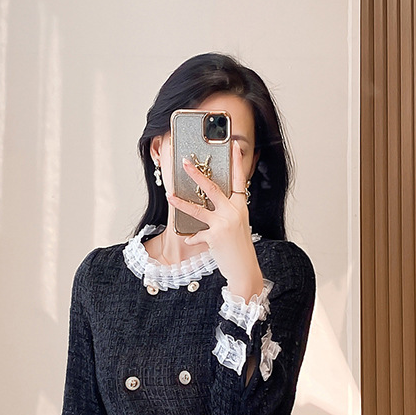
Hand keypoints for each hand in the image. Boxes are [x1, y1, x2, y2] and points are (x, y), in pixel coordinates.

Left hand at [166, 140, 264, 300]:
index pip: (239, 179)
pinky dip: (193, 237)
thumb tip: (210, 204)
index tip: (233, 145)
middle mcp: (233, 212)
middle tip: (185, 163)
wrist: (244, 269)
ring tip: (170, 195)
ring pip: (198, 209)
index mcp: (240, 207)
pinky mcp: (214, 237)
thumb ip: (227, 212)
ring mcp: (223, 224)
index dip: (237, 161)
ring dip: (181, 202)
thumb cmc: (240, 247)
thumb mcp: (238, 225)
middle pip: (212, 188)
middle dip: (197, 175)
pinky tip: (190, 239)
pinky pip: (197, 234)